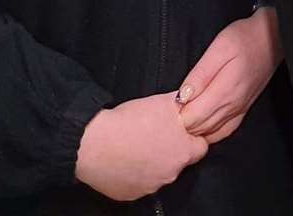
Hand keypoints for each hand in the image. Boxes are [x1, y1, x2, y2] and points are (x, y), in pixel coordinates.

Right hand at [75, 92, 207, 200]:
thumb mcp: (163, 102)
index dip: (191, 137)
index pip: (200, 147)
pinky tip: (125, 158)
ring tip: (136, 145)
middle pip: (179, 161)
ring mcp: (150, 187)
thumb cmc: (128, 122)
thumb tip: (191, 98)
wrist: (92, 144)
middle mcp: (170, 173)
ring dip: (152, 162)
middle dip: (171, 149)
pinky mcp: (130, 195)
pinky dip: (134, 173)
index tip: (180, 130)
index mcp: (182, 152)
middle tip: (155, 134)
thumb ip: (183, 104)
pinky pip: (138, 183)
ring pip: (158, 173)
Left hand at [176, 9, 281, 143]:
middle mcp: (233, 105)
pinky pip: (225, 131)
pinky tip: (202, 126)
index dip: (176, 115)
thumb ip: (200, 75)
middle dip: (182, 124)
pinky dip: (210, 133)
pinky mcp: (244, 109)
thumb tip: (182, 98)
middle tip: (171, 111)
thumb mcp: (218, 48)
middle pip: (200, 128)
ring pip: (211, 132)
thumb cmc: (244, 38)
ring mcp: (240, 109)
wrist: (273, 37)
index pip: (193, 118)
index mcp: (224, 91)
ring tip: (183, 116)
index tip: (168, 105)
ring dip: (195, 129)